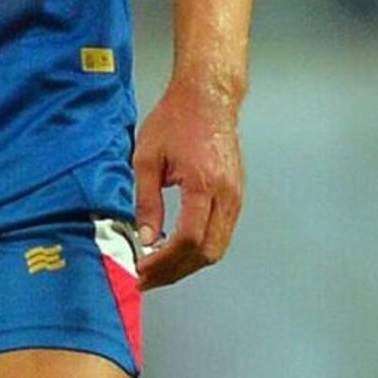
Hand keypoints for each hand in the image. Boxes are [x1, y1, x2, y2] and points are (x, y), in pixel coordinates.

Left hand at [131, 72, 244, 289]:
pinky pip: (221, 235)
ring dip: (187, 265)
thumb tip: (144, 237)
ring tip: (157, 270)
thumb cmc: (177, 120)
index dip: (164, 261)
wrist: (208, 99)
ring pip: (217, 248)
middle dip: (174, 272)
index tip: (141, 269)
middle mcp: (227, 194)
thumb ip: (146, 201)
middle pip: (207, 252)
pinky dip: (198, 250)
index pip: (189, 239)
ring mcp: (236, 197)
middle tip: (146, 279)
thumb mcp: (147, 158)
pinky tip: (175, 251)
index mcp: (204, 183)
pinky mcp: (236, 197)